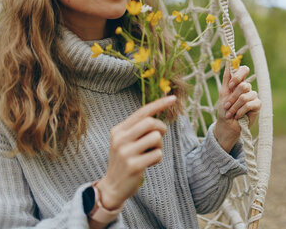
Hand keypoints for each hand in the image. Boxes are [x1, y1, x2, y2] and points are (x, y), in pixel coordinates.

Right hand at [96, 95, 175, 209]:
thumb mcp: (126, 141)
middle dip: (161, 128)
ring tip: (151, 153)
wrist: (112, 187)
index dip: (159, 104)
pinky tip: (149, 164)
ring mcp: (125, 152)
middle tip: (160, 137)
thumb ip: (138, 128)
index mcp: (118, 130)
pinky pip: (158, 154)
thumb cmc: (126, 160)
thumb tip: (158, 115)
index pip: (142, 112)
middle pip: (150, 122)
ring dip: (159, 146)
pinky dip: (158, 158)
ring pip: (156, 137)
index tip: (173, 98)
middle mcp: (119, 139)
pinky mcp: (133, 165)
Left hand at [214, 63, 260, 151]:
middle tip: (227, 105)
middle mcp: (247, 88)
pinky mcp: (257, 105)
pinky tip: (237, 116)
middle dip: (233, 97)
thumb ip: (227, 78)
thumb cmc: (224, 110)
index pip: (244, 70)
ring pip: (245, 96)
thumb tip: (228, 60)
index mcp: (239, 82)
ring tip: (230, 113)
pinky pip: (250, 104)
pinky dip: (241, 111)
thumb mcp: (223, 93)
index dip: (238, 76)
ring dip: (234, 106)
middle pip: (244, 85)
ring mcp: (253, 96)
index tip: (230, 86)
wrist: (227, 125)